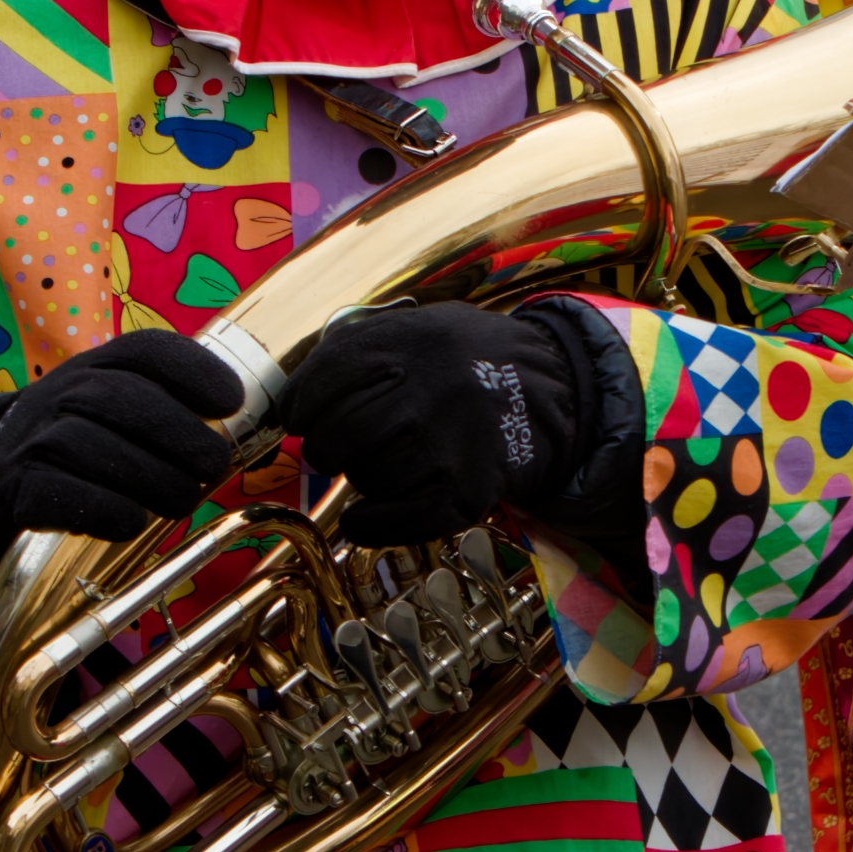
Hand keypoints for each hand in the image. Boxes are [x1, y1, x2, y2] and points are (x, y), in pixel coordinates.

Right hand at [0, 330, 247, 557]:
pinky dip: (107, 510)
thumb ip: (177, 409)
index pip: (147, 350)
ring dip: (151, 479)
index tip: (232, 402)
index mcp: (101, 362)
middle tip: (215, 467)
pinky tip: (134, 521)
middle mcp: (63, 390)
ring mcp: (36, 437)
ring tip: (182, 500)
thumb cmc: (87, 437)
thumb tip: (251, 434)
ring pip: (94, 447)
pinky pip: (63, 494)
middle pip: (123, 398)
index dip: (194, 371)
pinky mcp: (18, 486)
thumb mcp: (123, 405)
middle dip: (180, 435)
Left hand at [269, 304, 597, 546]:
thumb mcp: (422, 327)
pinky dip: (369, 524)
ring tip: (390, 461)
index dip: (300, 407)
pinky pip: (396, 520)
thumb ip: (360, 349)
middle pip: (337, 435)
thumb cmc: (470, 361)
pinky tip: (364, 517)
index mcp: (411, 341)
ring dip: (365, 477)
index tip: (299, 418)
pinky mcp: (469, 490)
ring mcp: (452, 442)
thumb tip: (293, 406)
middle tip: (332, 449)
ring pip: (368, 477)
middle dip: (324, 447)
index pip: (324, 380)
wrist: (559, 391)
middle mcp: (430, 388)